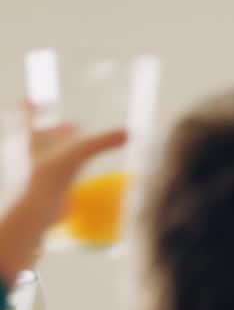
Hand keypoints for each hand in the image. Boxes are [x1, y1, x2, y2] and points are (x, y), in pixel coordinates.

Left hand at [0, 120, 126, 280]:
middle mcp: (29, 152)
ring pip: (46, 154)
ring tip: (75, 147)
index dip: (31, 107)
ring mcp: (35, 170)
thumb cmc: (51, 175)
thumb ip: (104, 141)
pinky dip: (64, 169)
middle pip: (38, 135)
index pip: (27, 116)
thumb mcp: (80, 152)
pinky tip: (76, 172)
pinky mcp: (42, 187)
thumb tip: (130, 132)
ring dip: (60, 149)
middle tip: (71, 127)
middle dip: (55, 130)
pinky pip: (52, 173)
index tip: (34, 99)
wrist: (36, 209)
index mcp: (31, 138)